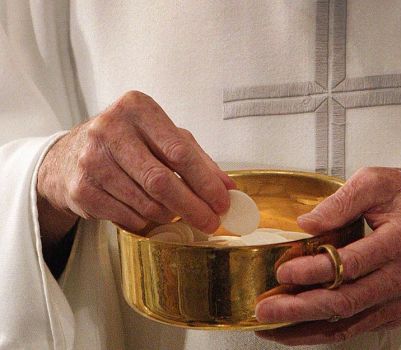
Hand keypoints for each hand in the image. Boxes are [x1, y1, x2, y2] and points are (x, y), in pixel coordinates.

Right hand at [37, 90, 234, 244]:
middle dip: (193, 206)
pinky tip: (150, 214)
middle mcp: (110, 129)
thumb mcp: (161, 137)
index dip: (205, 182)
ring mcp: (92, 160)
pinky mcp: (81, 188)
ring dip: (170, 214)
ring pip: (146, 202)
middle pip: (162, 180)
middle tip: (210, 221)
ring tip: (176, 212)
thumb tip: (228, 187)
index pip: (179, 151)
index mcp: (136, 108)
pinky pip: (127, 216)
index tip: (223, 201)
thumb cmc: (126, 142)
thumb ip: (196, 158)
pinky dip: (146, 221)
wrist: (68, 156)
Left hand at [255, 167, 400, 344]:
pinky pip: (355, 328)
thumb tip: (307, 223)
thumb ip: (341, 201)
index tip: (284, 271)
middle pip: (346, 301)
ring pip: (348, 322)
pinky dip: (322, 331)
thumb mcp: (377, 182)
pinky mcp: (392, 311)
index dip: (315, 271)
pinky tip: (296, 329)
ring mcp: (398, 300)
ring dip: (305, 327)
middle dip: (300, 308)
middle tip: (266, 309)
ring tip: (271, 326)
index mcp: (399, 242)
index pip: (351, 264)